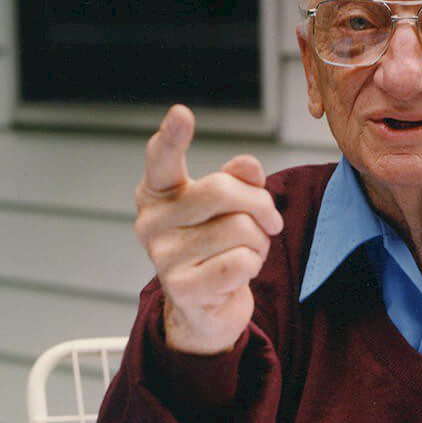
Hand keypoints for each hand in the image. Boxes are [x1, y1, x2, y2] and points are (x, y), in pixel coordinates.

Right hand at [134, 105, 283, 354]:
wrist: (206, 308)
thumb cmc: (217, 248)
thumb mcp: (230, 209)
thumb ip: (238, 181)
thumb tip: (248, 165)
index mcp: (158, 195)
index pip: (161, 160)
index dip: (171, 137)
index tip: (181, 113)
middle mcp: (151, 223)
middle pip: (223, 191)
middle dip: (261, 205)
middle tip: (271, 222)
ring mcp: (162, 257)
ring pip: (240, 229)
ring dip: (259, 242)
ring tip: (246, 252)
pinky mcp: (182, 288)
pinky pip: (242, 262)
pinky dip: (253, 266)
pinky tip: (238, 274)